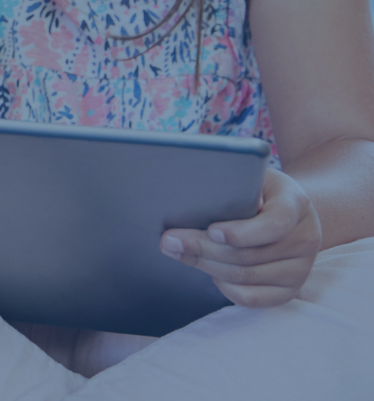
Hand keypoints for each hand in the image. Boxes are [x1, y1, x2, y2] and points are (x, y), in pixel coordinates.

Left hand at [162, 168, 321, 306]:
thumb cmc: (260, 189)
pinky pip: (254, 298)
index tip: (212, 230)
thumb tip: (199, 198)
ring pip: (246, 276)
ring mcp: (300, 269)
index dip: (242, 232)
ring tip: (178, 252)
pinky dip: (226, 288)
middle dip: (203, 248)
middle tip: (169, 241)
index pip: (274, 224)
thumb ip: (235, 184)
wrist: (289, 210)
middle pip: (250, 254)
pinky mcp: (290, 290)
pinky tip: (209, 272)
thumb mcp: (253, 176)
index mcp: (296, 204)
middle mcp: (305, 239)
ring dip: (206, 266)